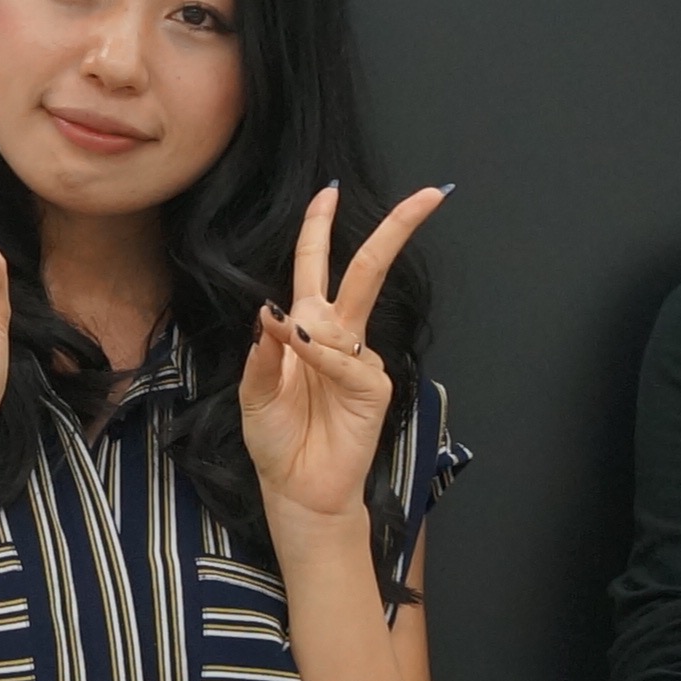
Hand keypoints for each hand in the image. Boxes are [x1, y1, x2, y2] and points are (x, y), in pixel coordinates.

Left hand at [240, 180, 445, 528]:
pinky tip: (305, 357)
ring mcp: (359, 358)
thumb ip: (263, 351)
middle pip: (364, 270)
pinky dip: (322, 356)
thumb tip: (271, 309)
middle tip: (426, 195)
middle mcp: (337, 336)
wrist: (297, 489)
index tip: (331, 191)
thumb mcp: (254, 391)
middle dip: (394, 230)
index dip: (320, 228)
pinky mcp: (373, 385)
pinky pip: (345, 359)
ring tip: (292, 343)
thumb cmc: (276, 440)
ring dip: (314, 324)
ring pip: (347, 314)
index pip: (315, 267)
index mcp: (306, 329)